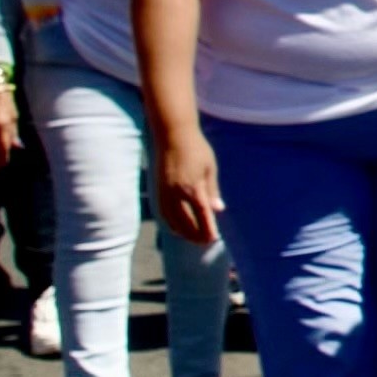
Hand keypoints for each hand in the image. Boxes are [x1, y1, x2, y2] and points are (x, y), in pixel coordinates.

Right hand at [154, 127, 223, 246]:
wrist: (172, 134)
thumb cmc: (195, 148)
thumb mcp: (210, 168)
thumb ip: (213, 191)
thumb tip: (218, 210)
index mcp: (193, 187)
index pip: (202, 215)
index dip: (208, 229)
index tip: (213, 239)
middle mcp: (177, 192)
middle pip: (186, 222)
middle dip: (196, 235)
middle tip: (206, 242)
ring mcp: (165, 192)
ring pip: (173, 220)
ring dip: (183, 232)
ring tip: (193, 238)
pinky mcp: (158, 189)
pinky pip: (163, 213)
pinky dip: (171, 223)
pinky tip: (178, 228)